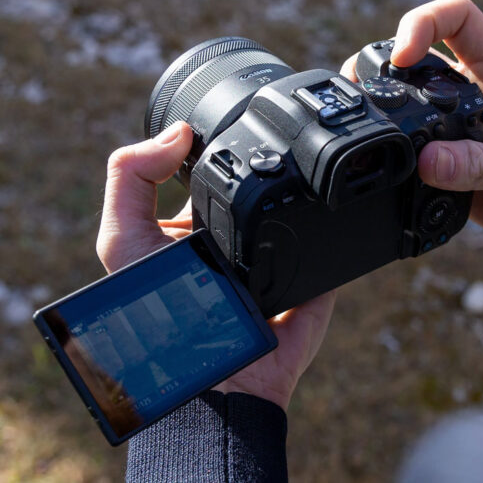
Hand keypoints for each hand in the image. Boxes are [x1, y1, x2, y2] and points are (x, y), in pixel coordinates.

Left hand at [96, 122, 335, 409]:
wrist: (215, 379)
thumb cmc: (161, 315)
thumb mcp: (123, 240)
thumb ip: (130, 179)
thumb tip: (179, 132)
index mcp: (203, 227)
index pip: (218, 175)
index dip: (222, 149)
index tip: (233, 121)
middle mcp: (243, 241)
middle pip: (265, 189)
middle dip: (273, 167)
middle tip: (282, 138)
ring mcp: (284, 264)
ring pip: (304, 214)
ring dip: (310, 195)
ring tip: (313, 168)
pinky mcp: (317, 284)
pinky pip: (335, 253)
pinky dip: (340, 232)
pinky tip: (341, 208)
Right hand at [341, 0, 482, 280]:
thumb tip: (427, 163)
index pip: (458, 21)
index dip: (423, 24)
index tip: (404, 58)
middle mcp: (477, 102)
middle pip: (420, 63)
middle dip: (385, 68)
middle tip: (363, 92)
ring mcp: (462, 140)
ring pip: (411, 115)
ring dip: (385, 120)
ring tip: (366, 136)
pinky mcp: (454, 177)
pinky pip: (416, 168)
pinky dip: (397, 173)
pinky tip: (392, 185)